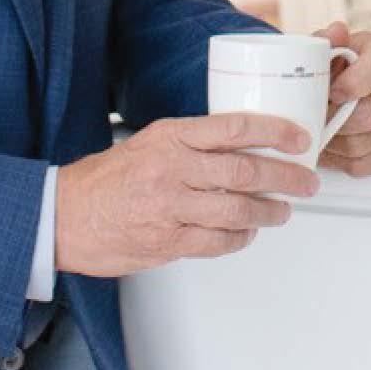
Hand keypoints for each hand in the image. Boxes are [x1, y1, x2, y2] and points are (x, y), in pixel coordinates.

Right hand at [55, 112, 319, 277]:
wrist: (65, 215)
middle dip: (285, 177)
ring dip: (269, 212)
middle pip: (245, 171)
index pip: (233, 127)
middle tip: (305, 181)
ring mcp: (171, 207)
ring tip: (282, 210)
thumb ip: (189, 146)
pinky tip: (248, 233)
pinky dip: (241, 239)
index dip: (273, 132)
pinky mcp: (168, 242)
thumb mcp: (147, 143)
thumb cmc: (104, 180)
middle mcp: (172, 169)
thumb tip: (237, 149)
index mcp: (169, 137)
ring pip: (238, 210)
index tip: (297, 137)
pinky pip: (219, 242)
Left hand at [313, 20, 370, 174]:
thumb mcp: (326, 44)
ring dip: (332, 142)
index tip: (332, 91)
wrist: (335, 79)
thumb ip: (327, 39)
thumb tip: (335, 32)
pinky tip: (327, 146)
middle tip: (312, 114)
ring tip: (315, 129)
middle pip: (369, 114)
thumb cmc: (331, 62)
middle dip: (334, 118)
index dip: (354, 83)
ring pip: (363, 144)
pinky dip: (339, 160)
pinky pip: (364, 164)